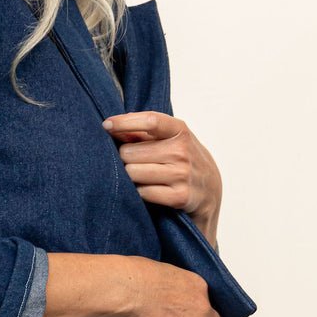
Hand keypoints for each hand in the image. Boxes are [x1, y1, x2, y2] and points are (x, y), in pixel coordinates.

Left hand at [102, 111, 222, 239]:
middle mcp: (182, 151)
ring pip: (133, 173)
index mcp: (180, 130)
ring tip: (140, 175)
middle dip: (125, 157)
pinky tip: (147, 189)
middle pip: (130, 152)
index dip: (124, 122)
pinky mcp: (180, 196)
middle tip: (134, 162)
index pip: (150, 121)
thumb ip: (143, 131)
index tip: (107, 125)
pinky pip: (142, 192)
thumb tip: (111, 127)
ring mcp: (182, 174)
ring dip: (130, 176)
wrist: (210, 189)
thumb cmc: (182, 158)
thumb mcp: (170, 138)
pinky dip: (139, 192)